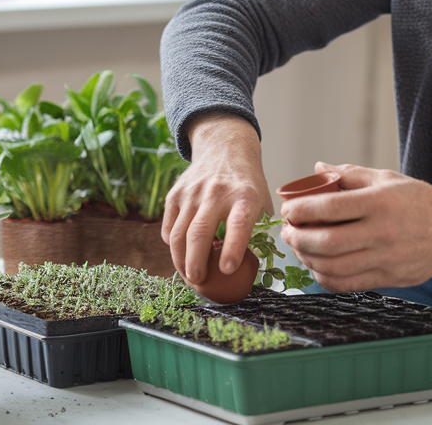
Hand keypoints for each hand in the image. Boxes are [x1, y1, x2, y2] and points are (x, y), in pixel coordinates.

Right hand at [161, 112, 271, 284]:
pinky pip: (169, 226)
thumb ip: (256, 232)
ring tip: (188, 276)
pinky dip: (172, 245)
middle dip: (196, 265)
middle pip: (199, 233)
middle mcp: (216, 192)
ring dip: (180, 261)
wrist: (225, 149)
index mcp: (245, 196)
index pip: (238, 224)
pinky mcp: (175, 193)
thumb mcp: (262, 202)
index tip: (228, 270)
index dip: (233, 249)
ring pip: (179, 234)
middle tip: (199, 283)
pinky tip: (180, 255)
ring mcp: (192, 192)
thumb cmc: (247, 185)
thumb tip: (244, 270)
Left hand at [279, 161, 431, 291]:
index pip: (329, 207)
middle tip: (287, 231)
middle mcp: (382, 232)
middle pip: (326, 242)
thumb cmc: (418, 201)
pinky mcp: (388, 279)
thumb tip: (315, 169)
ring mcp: (385, 259)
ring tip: (299, 246)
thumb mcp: (387, 179)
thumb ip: (349, 175)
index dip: (300, 210)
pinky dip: (324, 277)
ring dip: (307, 258)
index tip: (288, 209)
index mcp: (380, 202)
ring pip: (333, 267)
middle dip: (297, 237)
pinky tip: (317, 265)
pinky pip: (346, 284)